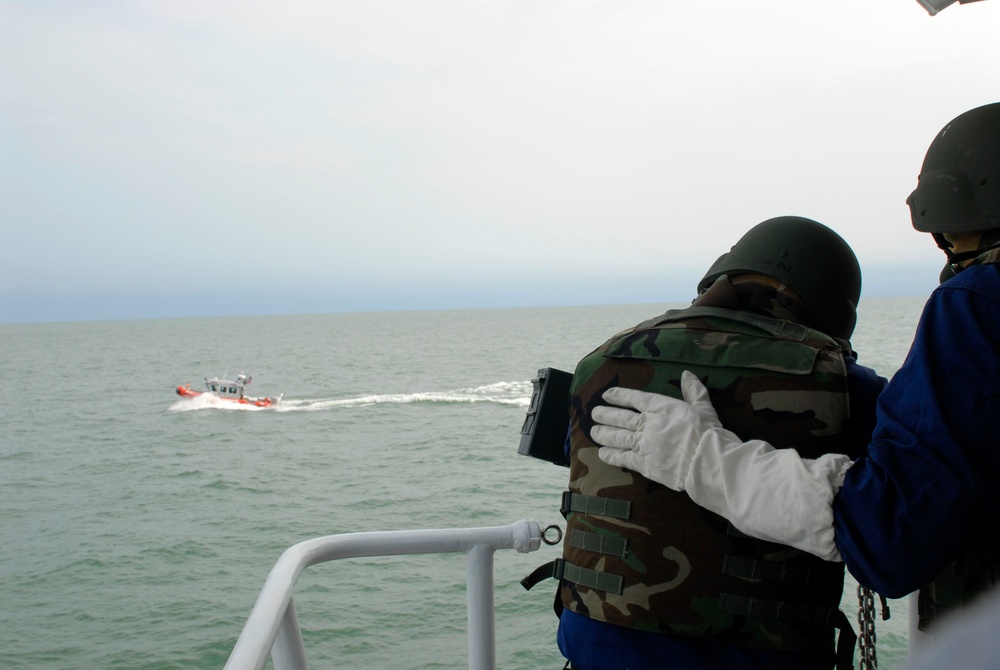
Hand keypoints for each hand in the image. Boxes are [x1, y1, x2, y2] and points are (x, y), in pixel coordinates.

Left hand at [591, 371, 728, 489]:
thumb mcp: (704, 408)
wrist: (707, 461)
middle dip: (606, 415)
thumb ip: (694, 391)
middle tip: (594, 414)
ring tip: (593, 432)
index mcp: (662, 407)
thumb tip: (687, 374)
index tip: (607, 395)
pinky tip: (603, 454)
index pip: (635, 398)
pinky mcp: (643, 463)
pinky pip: (622, 457)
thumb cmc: (709, 433)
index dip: (619, 396)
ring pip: (617, 436)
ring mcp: (643, 443)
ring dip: (603, 434)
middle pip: (621, 417)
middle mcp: (648, 423)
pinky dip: (611, 455)